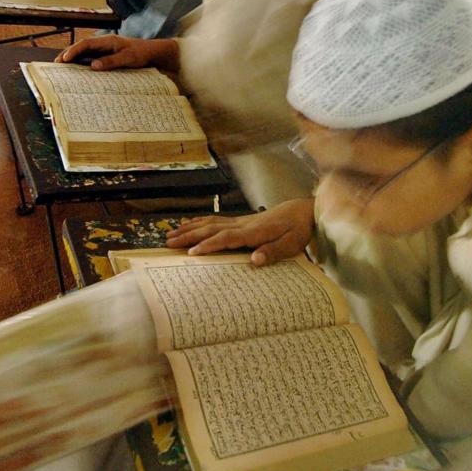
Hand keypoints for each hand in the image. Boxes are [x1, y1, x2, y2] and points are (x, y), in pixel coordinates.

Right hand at [56, 34, 179, 71]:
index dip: (74, 50)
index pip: (86, 43)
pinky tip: (77, 69)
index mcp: (108, 41)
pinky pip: (91, 57)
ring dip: (74, 57)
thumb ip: (111, 61)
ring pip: (85, 51)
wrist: (154, 52)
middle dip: (68, 53)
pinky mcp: (108, 55)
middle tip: (56, 63)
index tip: (64, 59)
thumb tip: (93, 66)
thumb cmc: (142, 54)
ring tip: (62, 66)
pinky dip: (82, 61)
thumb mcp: (128, 58)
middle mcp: (105, 43)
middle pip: (82, 46)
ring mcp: (106, 48)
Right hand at [165, 198, 315, 265]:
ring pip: (210, 223)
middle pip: (211, 229)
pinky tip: (190, 224)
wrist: (302, 210)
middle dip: (190, 236)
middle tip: (169, 243)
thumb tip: (254, 260)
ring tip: (172, 234)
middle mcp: (243, 224)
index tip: (192, 253)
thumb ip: (273, 251)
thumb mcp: (292, 244)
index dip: (209, 245)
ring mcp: (240, 220)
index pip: (227, 238)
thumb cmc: (298, 229)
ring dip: (190, 228)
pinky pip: (216, 219)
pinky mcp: (241, 220)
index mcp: (254, 231)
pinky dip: (200, 221)